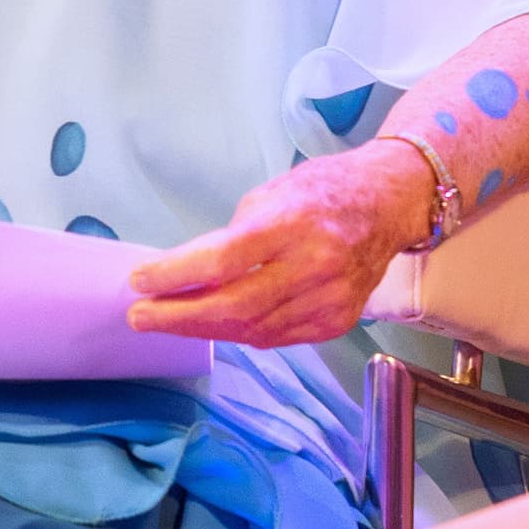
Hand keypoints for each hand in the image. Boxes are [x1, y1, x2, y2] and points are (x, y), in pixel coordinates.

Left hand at [127, 146, 433, 346]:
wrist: (388, 204)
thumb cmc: (323, 190)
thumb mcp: (270, 195)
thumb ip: (231, 239)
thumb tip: (186, 276)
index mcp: (294, 223)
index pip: (223, 260)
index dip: (175, 276)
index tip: (139, 282)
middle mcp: (316, 265)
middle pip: (234, 306)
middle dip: (179, 316)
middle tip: (140, 317)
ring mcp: (331, 299)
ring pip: (253, 330)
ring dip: (205, 329)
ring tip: (171, 321)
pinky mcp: (338, 321)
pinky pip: (277, 338)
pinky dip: (242, 332)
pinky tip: (218, 324)